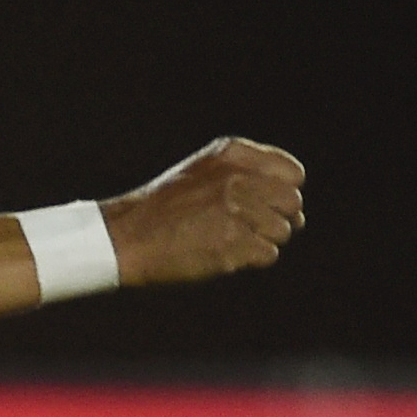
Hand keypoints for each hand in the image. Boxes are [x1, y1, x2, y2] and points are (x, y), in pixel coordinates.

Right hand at [107, 138, 304, 288]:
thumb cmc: (162, 209)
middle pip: (292, 203)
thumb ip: (246, 171)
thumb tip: (291, 201)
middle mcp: (239, 179)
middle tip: (251, 229)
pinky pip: (268, 254)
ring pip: (282, 231)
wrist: (123, 237)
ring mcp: (237, 211)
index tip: (265, 205)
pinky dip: (250, 260)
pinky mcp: (232, 243)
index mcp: (233, 156)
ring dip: (261, 241)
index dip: (284, 193)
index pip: (293, 174)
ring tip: (229, 242)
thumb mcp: (202, 171)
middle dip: (278, 219)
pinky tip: (224, 255)